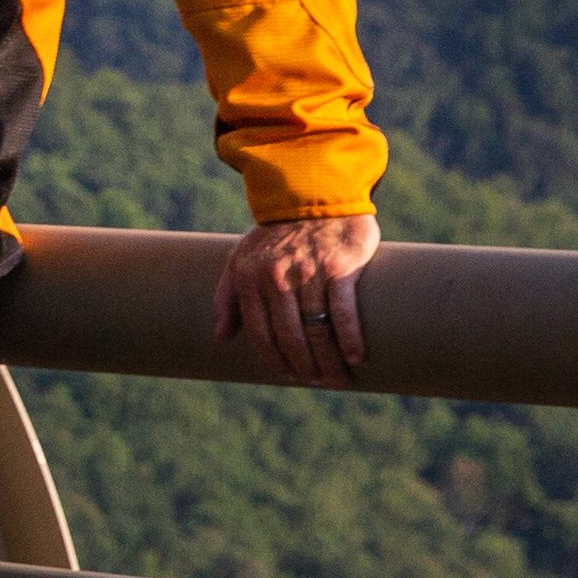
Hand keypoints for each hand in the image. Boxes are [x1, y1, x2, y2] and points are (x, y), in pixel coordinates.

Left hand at [220, 212, 380, 385]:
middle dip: (305, 365)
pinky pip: (344, 311)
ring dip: (329, 360)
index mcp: (249, 279)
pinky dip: (350, 338)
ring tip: (339, 377)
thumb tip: (221, 336)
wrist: (311, 196)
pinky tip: (356, 356)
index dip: (276, 359)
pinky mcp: (339, 267)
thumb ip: (228, 296)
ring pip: (317, 329)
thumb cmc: (275, 234)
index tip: (290, 375)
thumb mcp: (240, 258)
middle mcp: (276, 278)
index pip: (261, 333)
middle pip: (290, 336)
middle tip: (319, 382)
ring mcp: (308, 273)